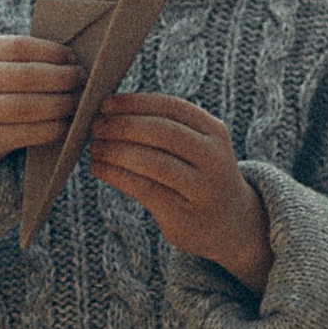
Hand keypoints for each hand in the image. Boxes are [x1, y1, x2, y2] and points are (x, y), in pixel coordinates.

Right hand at [0, 34, 82, 162]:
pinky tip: (66, 124)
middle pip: (24, 77)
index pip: (19, 48)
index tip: (72, 57)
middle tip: (81, 80)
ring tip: (78, 102)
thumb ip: (30, 59)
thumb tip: (74, 61)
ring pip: (24, 107)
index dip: (50, 52)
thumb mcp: (0, 64)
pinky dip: (51, 129)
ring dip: (59, 104)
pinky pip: (24, 135)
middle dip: (60, 78)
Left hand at [88, 94, 272, 291]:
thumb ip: (167, 129)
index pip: (171, 107)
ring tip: (95, 148)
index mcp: (214, 131)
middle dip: (123, 126)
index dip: (135, 103)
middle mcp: (213, 157)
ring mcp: (201, 187)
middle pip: (162, 132)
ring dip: (115, 151)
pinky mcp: (182, 213)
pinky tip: (98, 168)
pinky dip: (115, 175)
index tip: (105, 103)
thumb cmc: (200, 177)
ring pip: (151, 161)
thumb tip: (112, 111)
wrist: (232, 225)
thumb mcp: (198, 147)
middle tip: (95, 126)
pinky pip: (143, 188)